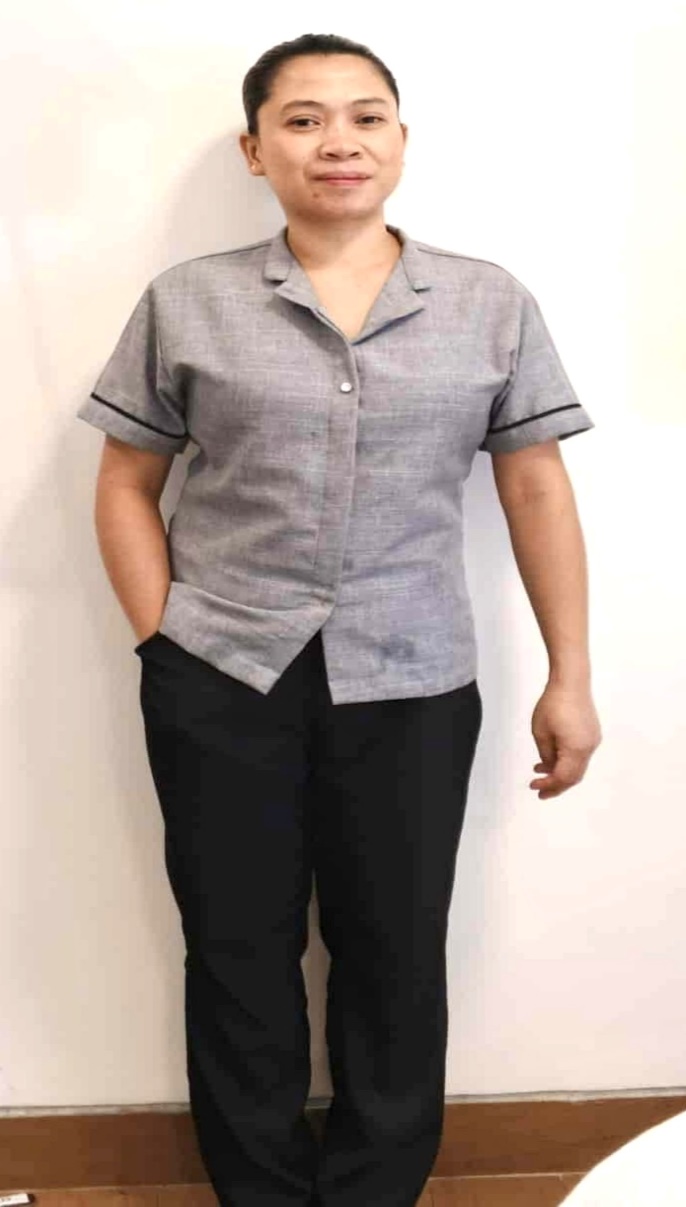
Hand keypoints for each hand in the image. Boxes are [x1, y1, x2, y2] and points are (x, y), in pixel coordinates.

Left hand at [530, 681, 601, 798]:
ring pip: (577, 766)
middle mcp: (588, 748)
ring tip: (540, 773)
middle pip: (574, 776)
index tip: (534, 786)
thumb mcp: (541, 733)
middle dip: (556, 786)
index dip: (548, 785)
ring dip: (560, 772)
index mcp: (576, 750)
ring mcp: (592, 740)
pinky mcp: (592, 733)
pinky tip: (551, 757)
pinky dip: (566, 760)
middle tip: (540, 791)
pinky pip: (580, 754)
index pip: (563, 777)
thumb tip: (549, 766)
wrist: (571, 681)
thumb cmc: (553, 704)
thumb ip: (545, 755)